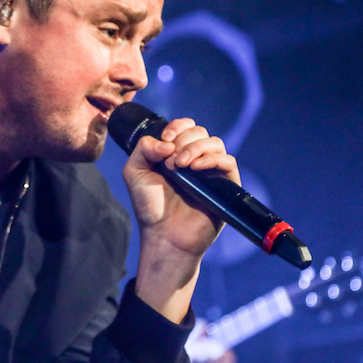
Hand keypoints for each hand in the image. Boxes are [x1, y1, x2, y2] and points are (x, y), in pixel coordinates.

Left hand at [123, 118, 239, 319]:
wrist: (164, 235)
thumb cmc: (150, 207)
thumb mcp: (135, 172)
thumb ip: (143, 149)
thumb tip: (167, 142)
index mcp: (177, 153)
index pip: (186, 127)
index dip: (177, 127)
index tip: (165, 139)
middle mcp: (197, 160)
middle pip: (200, 132)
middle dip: (184, 140)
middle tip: (170, 161)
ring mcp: (212, 172)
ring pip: (215, 143)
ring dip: (196, 148)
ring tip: (180, 165)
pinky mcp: (225, 186)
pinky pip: (227, 161)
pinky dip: (212, 159)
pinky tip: (195, 168)